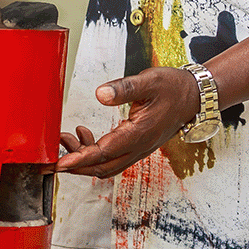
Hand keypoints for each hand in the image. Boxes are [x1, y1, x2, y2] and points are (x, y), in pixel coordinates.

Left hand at [56, 67, 199, 177]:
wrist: (194, 96)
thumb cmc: (173, 87)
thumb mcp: (148, 81)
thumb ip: (123, 88)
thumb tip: (100, 94)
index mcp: (139, 133)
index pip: (104, 152)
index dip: (80, 158)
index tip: (60, 162)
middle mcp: (139, 146)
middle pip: (103, 167)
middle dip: (77, 165)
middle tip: (53, 157)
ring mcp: (139, 148)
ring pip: (108, 164)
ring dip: (84, 158)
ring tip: (65, 140)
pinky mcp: (138, 144)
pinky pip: (114, 156)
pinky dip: (95, 152)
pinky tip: (85, 134)